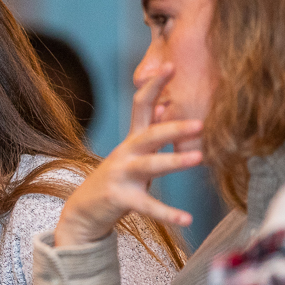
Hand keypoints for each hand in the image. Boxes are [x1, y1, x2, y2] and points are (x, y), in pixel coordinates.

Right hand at [55, 64, 203, 246]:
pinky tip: (187, 219)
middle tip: (200, 122)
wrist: (83, 210)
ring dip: (174, 162)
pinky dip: (168, 214)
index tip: (170, 65)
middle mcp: (125, 153)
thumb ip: (149, 130)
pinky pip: (148, 207)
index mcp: (132, 140)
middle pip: (150, 135)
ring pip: (150, 166)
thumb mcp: (132, 153)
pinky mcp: (120, 199)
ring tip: (199, 158)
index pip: (141, 105)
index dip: (154, 85)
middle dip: (174, 127)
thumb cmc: (116, 180)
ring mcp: (121, 176)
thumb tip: (168, 106)